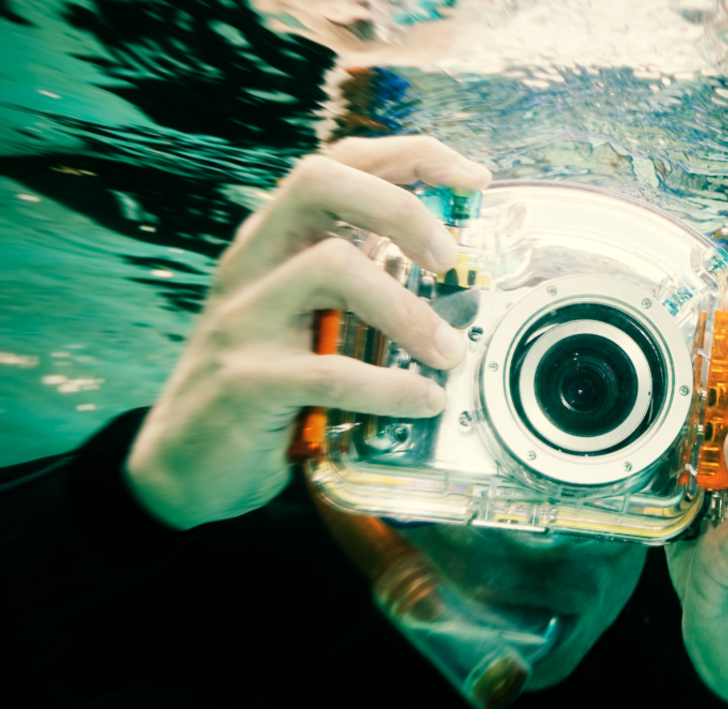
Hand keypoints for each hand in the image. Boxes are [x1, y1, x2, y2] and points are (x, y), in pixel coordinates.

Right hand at [125, 136, 491, 529]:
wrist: (187, 466)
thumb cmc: (268, 385)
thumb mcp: (310, 318)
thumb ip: (361, 283)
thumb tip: (452, 264)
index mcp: (277, 242)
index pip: (338, 163)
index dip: (410, 156)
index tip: (474, 178)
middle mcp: (254, 264)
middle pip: (317, 182)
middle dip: (399, 207)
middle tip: (449, 258)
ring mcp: (243, 319)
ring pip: (329, 267)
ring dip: (406, 310)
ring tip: (448, 352)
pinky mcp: (246, 382)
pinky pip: (327, 371)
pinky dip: (389, 386)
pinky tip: (425, 399)